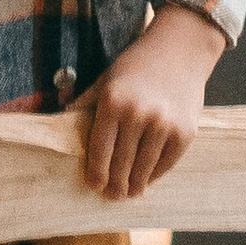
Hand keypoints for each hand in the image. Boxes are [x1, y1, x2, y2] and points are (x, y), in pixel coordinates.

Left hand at [82, 3, 228, 200]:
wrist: (181, 49)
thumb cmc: (137, 65)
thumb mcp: (106, 78)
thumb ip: (86, 102)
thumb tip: (60, 122)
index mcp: (113, 102)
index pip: (100, 148)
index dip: (96, 172)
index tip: (94, 186)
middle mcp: (138, 114)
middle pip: (122, 162)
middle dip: (115, 183)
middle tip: (112, 195)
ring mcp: (164, 125)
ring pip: (144, 167)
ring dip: (136, 184)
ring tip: (131, 192)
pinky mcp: (185, 132)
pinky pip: (166, 162)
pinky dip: (156, 174)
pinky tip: (148, 179)